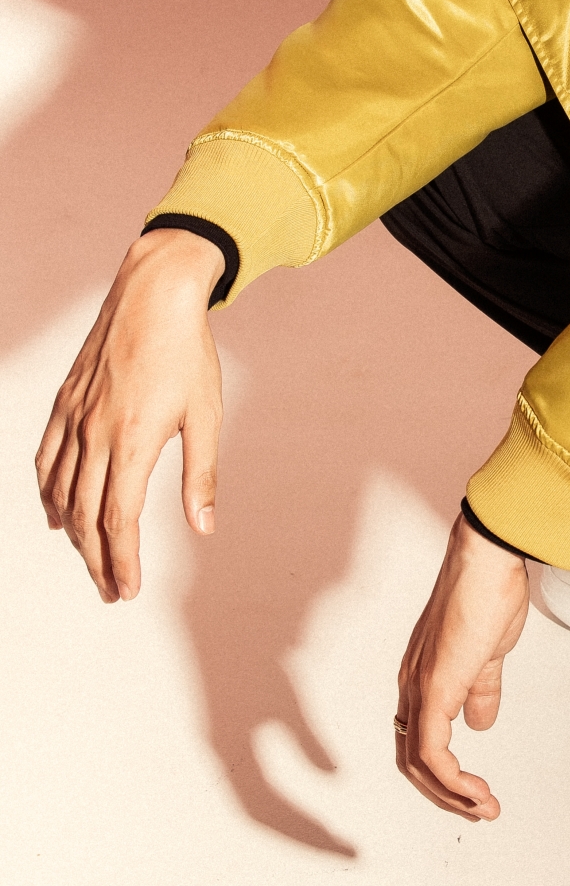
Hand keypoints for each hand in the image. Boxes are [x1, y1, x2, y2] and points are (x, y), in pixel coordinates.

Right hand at [35, 227, 224, 601]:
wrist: (153, 295)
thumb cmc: (187, 353)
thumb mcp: (206, 415)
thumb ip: (201, 475)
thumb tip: (204, 527)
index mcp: (133, 440)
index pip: (119, 519)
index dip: (123, 560)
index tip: (129, 590)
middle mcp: (95, 433)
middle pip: (86, 515)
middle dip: (98, 560)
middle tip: (112, 590)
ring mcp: (74, 417)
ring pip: (61, 491)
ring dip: (73, 533)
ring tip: (91, 560)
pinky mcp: (65, 403)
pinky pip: (47, 458)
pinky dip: (49, 492)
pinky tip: (58, 513)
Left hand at [395, 515, 529, 820]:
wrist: (488, 561)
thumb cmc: (487, 591)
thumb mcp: (489, 653)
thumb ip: (482, 689)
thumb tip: (480, 723)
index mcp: (424, 677)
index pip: (420, 738)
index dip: (443, 771)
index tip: (474, 789)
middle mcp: (412, 685)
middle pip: (412, 758)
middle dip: (445, 793)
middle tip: (478, 809)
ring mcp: (419, 687)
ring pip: (417, 761)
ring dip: (450, 794)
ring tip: (482, 808)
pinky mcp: (433, 688)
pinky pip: (430, 749)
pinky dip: (451, 778)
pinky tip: (475, 788)